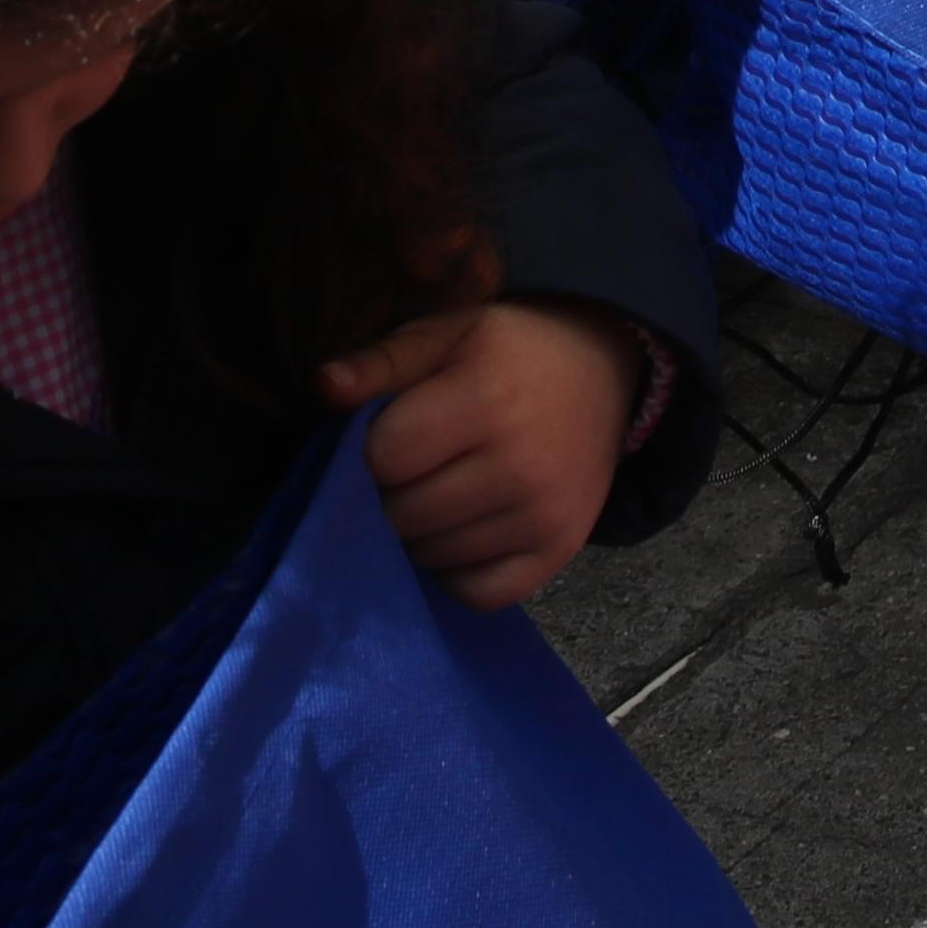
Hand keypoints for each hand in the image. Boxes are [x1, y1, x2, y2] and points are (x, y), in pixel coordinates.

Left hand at [324, 294, 642, 609]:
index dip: (372, 449)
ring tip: (438, 491)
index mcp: (486, 398)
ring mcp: (542, 516)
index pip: (385, 458)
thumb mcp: (448, 334)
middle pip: (403, 515)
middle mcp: (519, 465)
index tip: (390, 433)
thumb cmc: (510, 350)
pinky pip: (477, 593)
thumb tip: (323, 388)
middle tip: (412, 466)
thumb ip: (384, 362)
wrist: (604, 372)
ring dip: (418, 534)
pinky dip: (456, 572)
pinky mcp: (558, 552)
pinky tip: (461, 531)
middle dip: (390, 494)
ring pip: (432, 557)